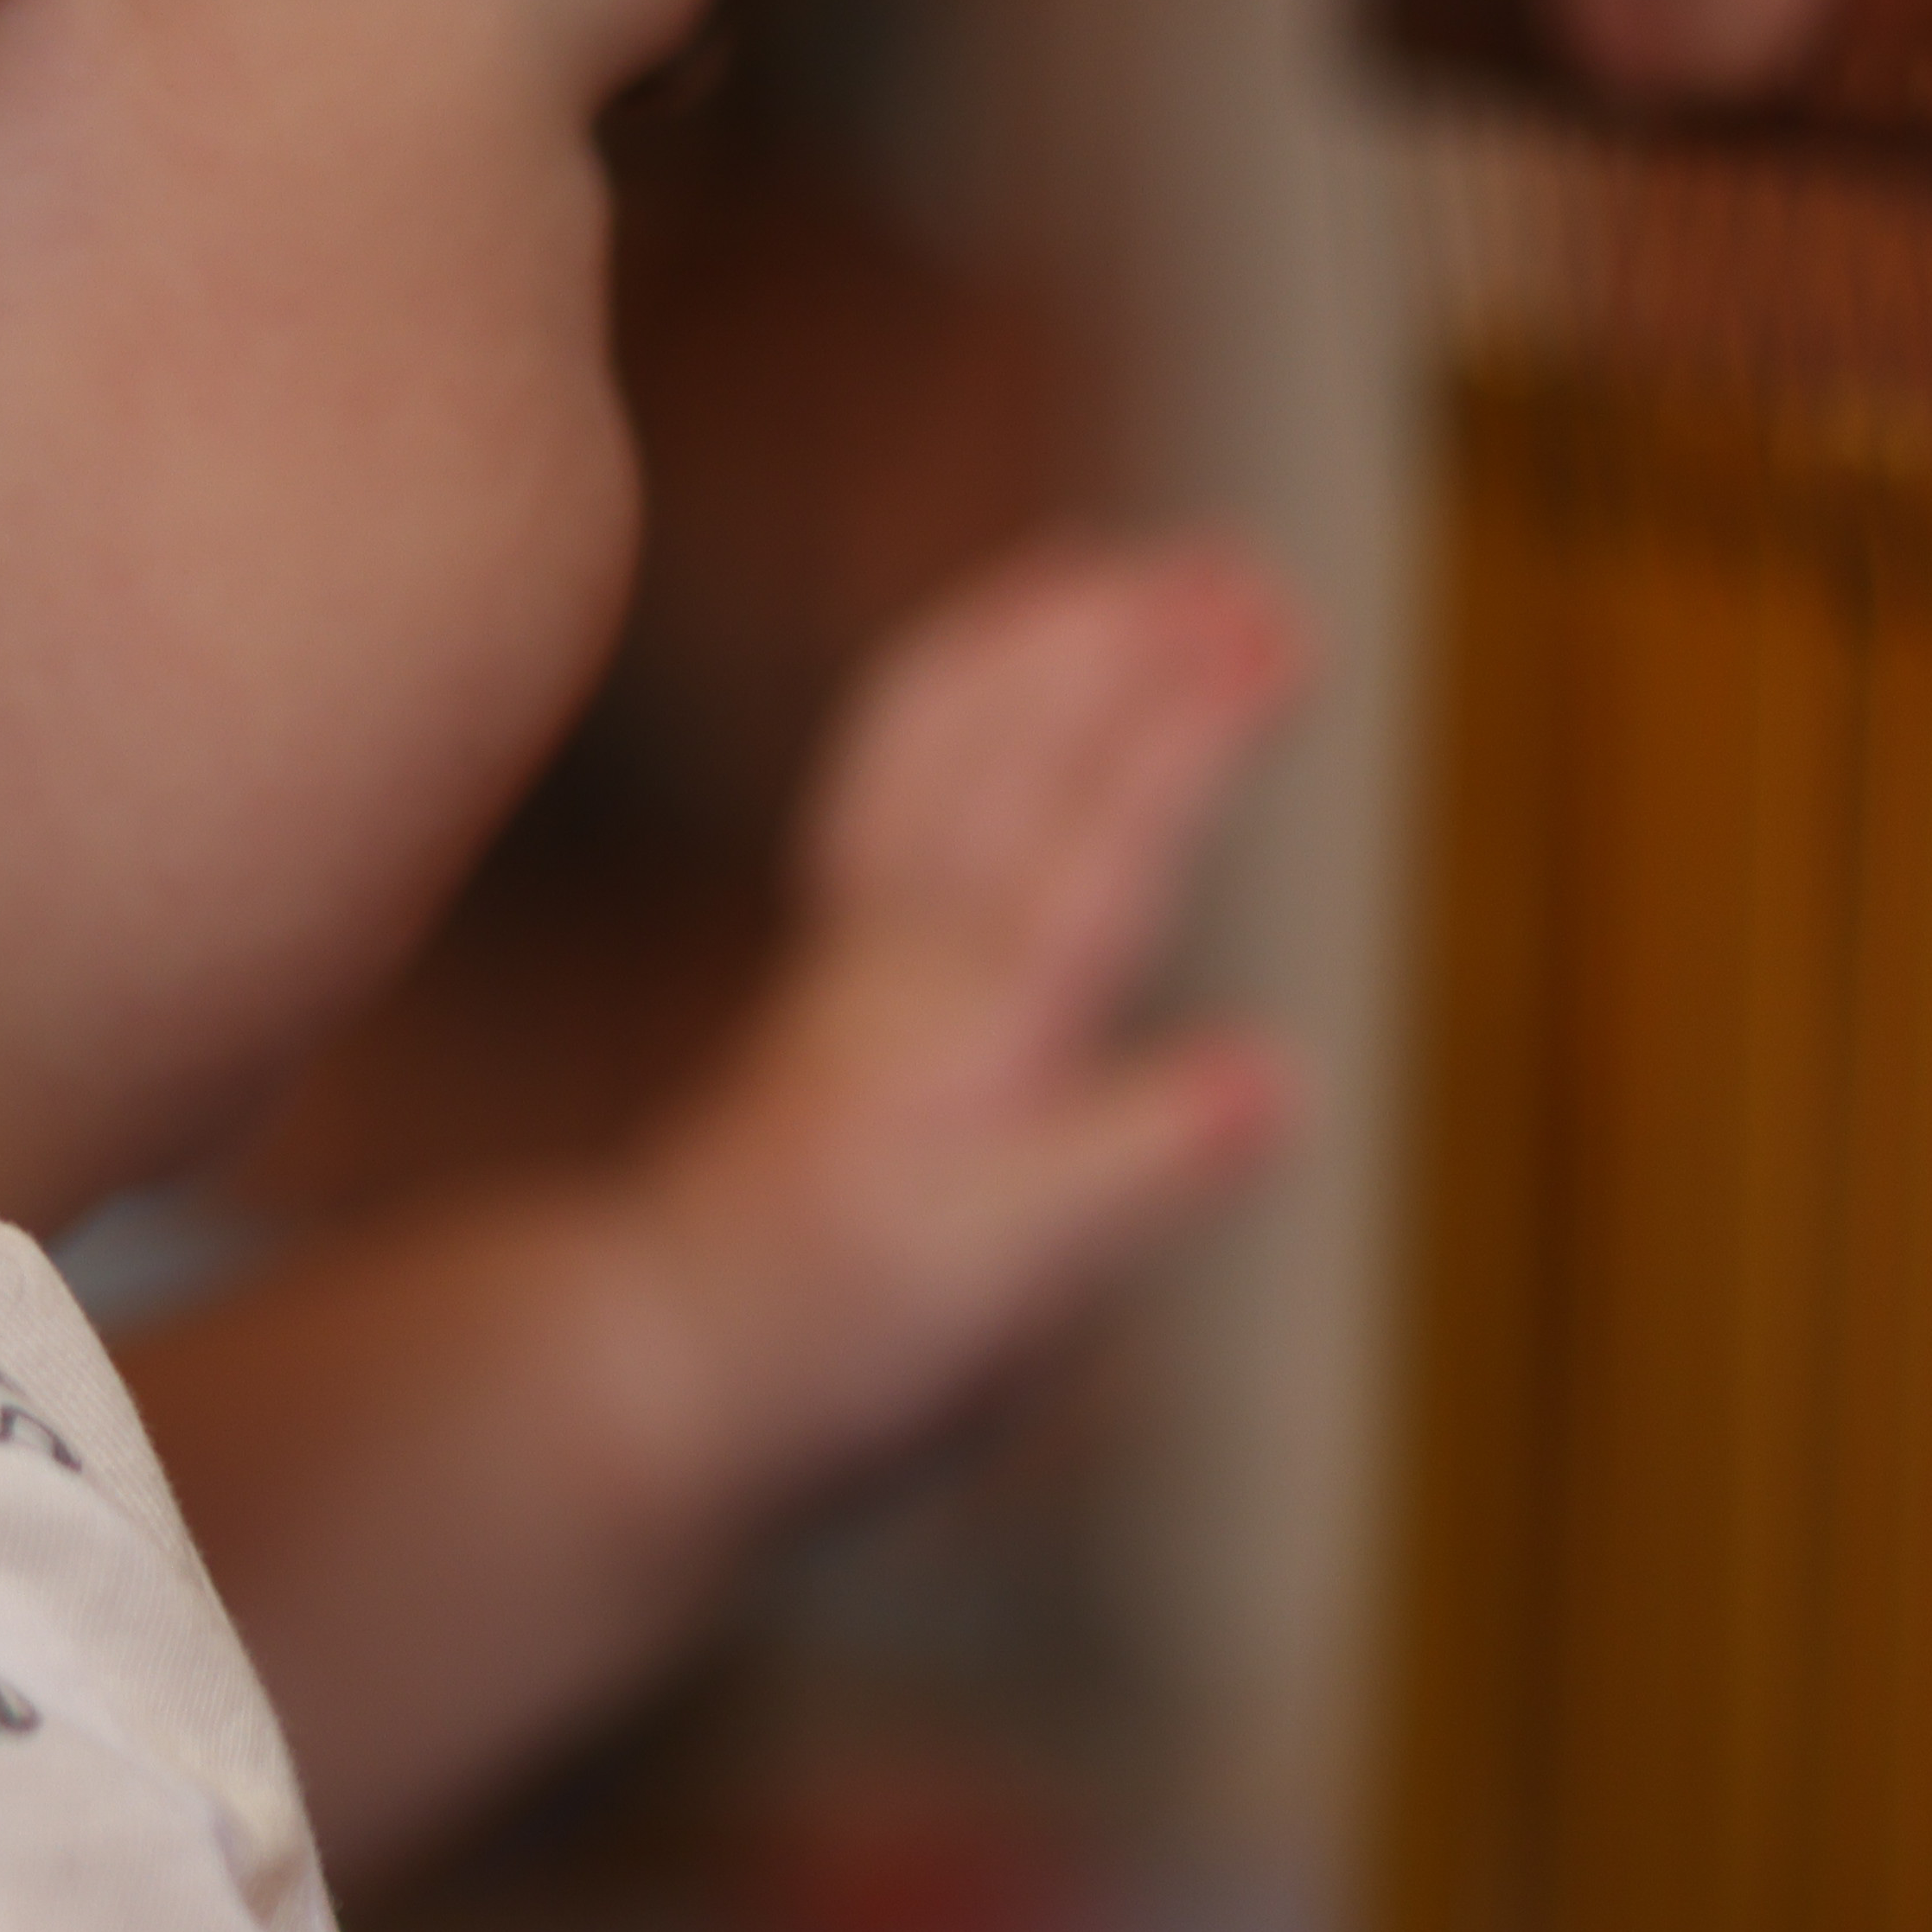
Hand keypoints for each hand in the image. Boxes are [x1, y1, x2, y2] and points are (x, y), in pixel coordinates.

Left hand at [650, 531, 1303, 1493]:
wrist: (659, 1366)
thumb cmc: (844, 1339)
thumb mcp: (1012, 1283)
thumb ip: (1137, 1168)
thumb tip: (1272, 1077)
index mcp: (984, 1025)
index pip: (1107, 843)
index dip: (1188, 734)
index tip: (1267, 633)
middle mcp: (918, 959)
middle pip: (1033, 759)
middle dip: (1135, 650)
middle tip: (1242, 567)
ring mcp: (865, 955)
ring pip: (950, 751)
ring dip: (1036, 647)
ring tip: (1111, 565)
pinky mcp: (835, 976)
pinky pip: (886, 789)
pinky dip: (939, 699)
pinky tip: (983, 671)